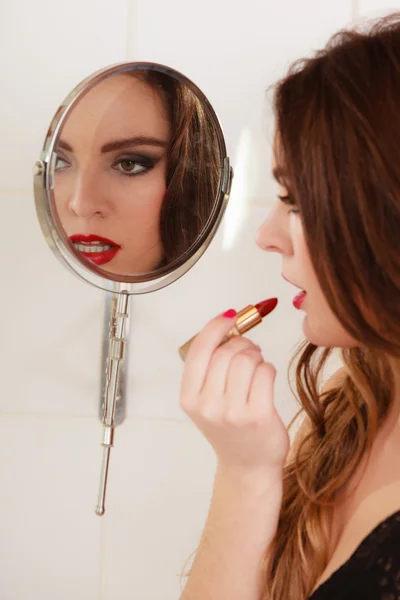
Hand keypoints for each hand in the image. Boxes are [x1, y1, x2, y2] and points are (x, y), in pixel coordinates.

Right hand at [180, 310, 289, 478]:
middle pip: (226, 352)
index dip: (215, 327)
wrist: (247, 465)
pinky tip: (265, 381)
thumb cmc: (230, 429)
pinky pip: (265, 372)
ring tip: (256, 366)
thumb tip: (228, 327)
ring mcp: (232, 412)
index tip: (229, 316)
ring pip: (247, 359)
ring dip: (256, 355)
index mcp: (189, 398)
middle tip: (249, 350)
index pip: (199, 350)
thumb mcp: (206, 400)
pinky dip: (268, 369)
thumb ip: (209, 368)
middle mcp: (207, 406)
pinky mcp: (258, 415)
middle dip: (242, 343)